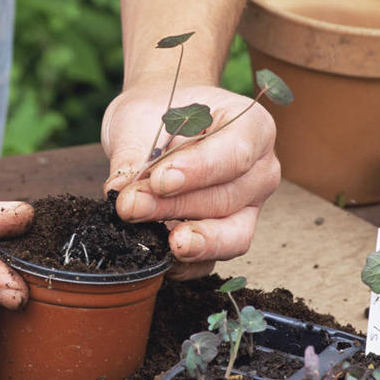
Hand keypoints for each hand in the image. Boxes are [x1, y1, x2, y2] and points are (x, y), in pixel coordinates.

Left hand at [101, 84, 279, 279]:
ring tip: (162, 243)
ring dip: (190, 240)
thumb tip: (119, 191)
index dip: (198, 171)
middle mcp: (260, 170)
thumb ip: (134, 155)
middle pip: (227, 197)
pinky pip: (216, 260)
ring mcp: (249, 207)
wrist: (159, 123)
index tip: (159, 180)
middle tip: (131, 206)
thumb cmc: (159, 114)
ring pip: (232, 235)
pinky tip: (163, 262)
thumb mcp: (142, 119)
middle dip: (176, 207)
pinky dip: (189, 265)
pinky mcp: (228, 236)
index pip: (234, 154)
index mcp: (252, 128)